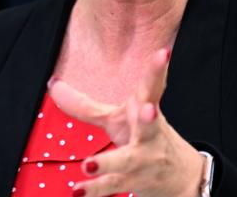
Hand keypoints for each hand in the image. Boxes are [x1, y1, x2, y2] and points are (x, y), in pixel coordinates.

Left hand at [49, 48, 204, 196]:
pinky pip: (113, 185)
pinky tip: (78, 190)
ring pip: (127, 160)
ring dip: (108, 162)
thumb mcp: (119, 118)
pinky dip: (95, 190)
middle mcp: (150, 134)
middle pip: (150, 124)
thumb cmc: (145, 138)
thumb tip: (53, 85)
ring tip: (88, 164)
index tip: (163, 53)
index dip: (158, 70)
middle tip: (149, 109)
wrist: (182, 179)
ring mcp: (145, 160)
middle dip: (149, 117)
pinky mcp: (136, 181)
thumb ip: (86, 104)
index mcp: (146, 110)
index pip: (153, 87)